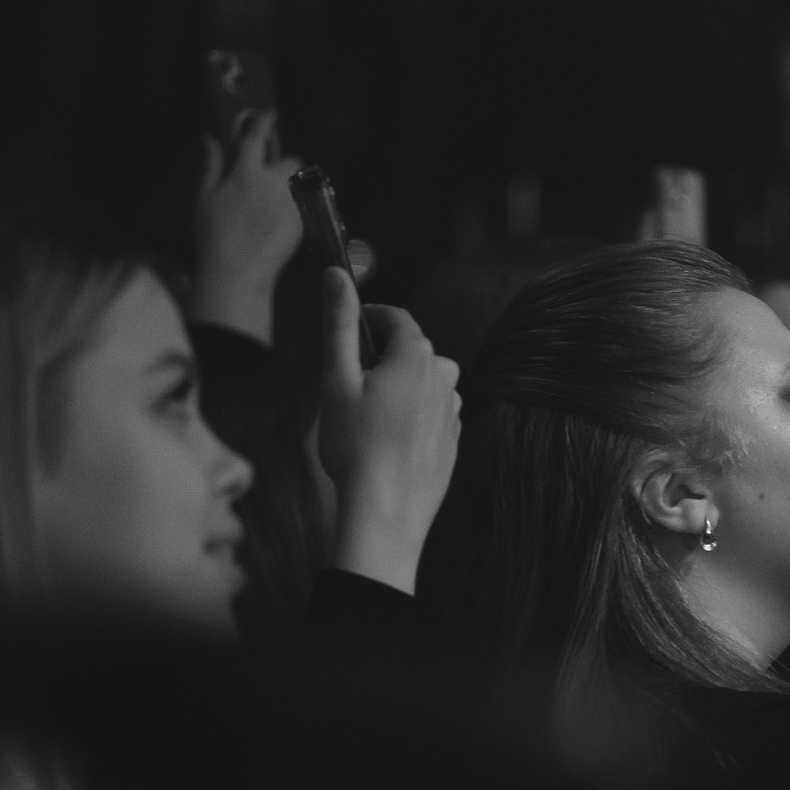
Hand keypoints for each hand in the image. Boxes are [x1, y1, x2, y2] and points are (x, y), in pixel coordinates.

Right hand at [191, 110, 304, 343]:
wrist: (238, 275)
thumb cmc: (214, 239)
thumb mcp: (203, 200)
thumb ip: (210, 167)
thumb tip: (209, 140)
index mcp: (246, 174)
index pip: (257, 137)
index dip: (263, 121)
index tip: (269, 112)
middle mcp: (272, 184)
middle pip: (288, 159)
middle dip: (279, 162)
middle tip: (263, 174)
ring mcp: (291, 203)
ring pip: (297, 182)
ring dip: (287, 183)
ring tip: (268, 202)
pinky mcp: (301, 222)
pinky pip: (302, 203)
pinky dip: (292, 205)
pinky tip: (274, 221)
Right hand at [316, 268, 461, 594]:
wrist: (384, 514)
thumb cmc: (354, 447)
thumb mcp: (336, 379)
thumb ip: (338, 323)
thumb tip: (335, 275)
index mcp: (419, 355)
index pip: (394, 318)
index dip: (367, 319)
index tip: (346, 332)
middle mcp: (446, 378)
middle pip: (408, 351)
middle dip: (378, 360)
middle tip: (346, 388)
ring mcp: (454, 412)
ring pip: (419, 384)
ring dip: (394, 390)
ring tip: (363, 422)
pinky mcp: (454, 441)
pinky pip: (428, 416)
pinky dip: (407, 419)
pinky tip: (383, 444)